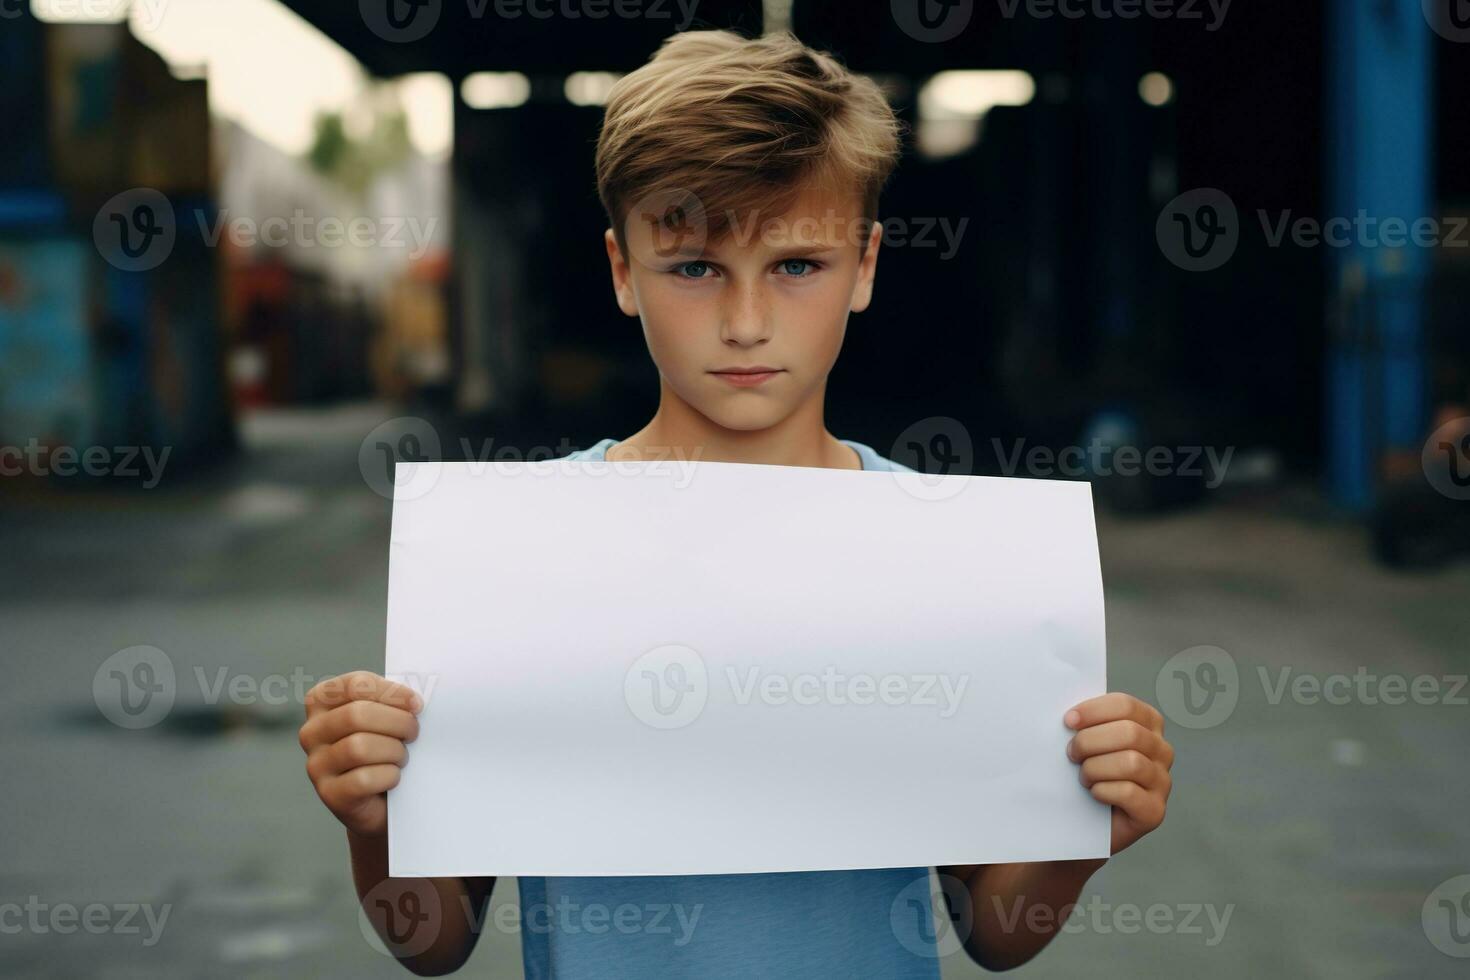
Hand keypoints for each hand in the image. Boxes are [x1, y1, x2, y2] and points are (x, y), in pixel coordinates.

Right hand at [299, 670, 422, 837]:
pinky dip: (388, 776)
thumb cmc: (384, 748)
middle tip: (414, 733)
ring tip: (401, 757)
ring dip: (394, 751)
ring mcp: (316, 765)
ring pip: (359, 747)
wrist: (382, 799)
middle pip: (356, 715)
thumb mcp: (383, 717)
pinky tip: (393, 778)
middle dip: (397, 722)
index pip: (355, 684)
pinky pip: (363, 779)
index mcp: (321, 702)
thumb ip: (391, 702)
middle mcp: (312, 732)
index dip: (391, 692)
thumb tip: (415, 701)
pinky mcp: (329, 794)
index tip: (417, 704)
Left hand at [1064, 692, 1172, 854]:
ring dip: (1095, 768)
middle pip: (1129, 733)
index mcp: (1148, 724)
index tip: (1068, 721)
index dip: (1094, 711)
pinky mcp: (1155, 811)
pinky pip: (1129, 793)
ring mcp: (1162, 782)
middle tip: (1071, 754)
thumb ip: (1087, 722)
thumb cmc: (1087, 771)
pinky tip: (1094, 794)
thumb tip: (1069, 714)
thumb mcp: (1088, 740)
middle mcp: (1162, 750)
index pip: (1126, 705)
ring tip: (1083, 777)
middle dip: (1090, 741)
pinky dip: (1102, 791)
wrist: (1086, 821)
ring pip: (1130, 763)